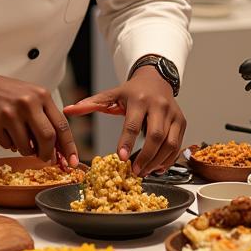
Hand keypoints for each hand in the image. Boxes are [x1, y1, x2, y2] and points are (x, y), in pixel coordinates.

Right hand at [0, 70, 78, 166]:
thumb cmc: (5, 93)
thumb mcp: (31, 97)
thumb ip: (45, 118)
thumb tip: (58, 149)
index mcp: (41, 96)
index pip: (62, 126)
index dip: (69, 147)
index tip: (72, 162)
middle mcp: (28, 103)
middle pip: (48, 138)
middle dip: (47, 154)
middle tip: (43, 158)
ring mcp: (10, 113)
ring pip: (26, 147)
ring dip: (25, 150)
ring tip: (18, 137)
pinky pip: (7, 146)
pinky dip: (8, 144)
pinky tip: (4, 131)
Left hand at [65, 68, 185, 175]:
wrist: (156, 78)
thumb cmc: (131, 91)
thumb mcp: (112, 94)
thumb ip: (91, 103)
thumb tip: (68, 110)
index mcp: (139, 99)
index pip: (133, 124)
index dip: (126, 142)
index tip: (120, 158)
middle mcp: (159, 106)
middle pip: (156, 136)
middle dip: (146, 157)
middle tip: (135, 172)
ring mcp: (173, 114)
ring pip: (170, 143)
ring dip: (158, 161)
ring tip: (145, 172)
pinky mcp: (182, 121)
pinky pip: (178, 145)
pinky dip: (169, 159)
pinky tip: (158, 168)